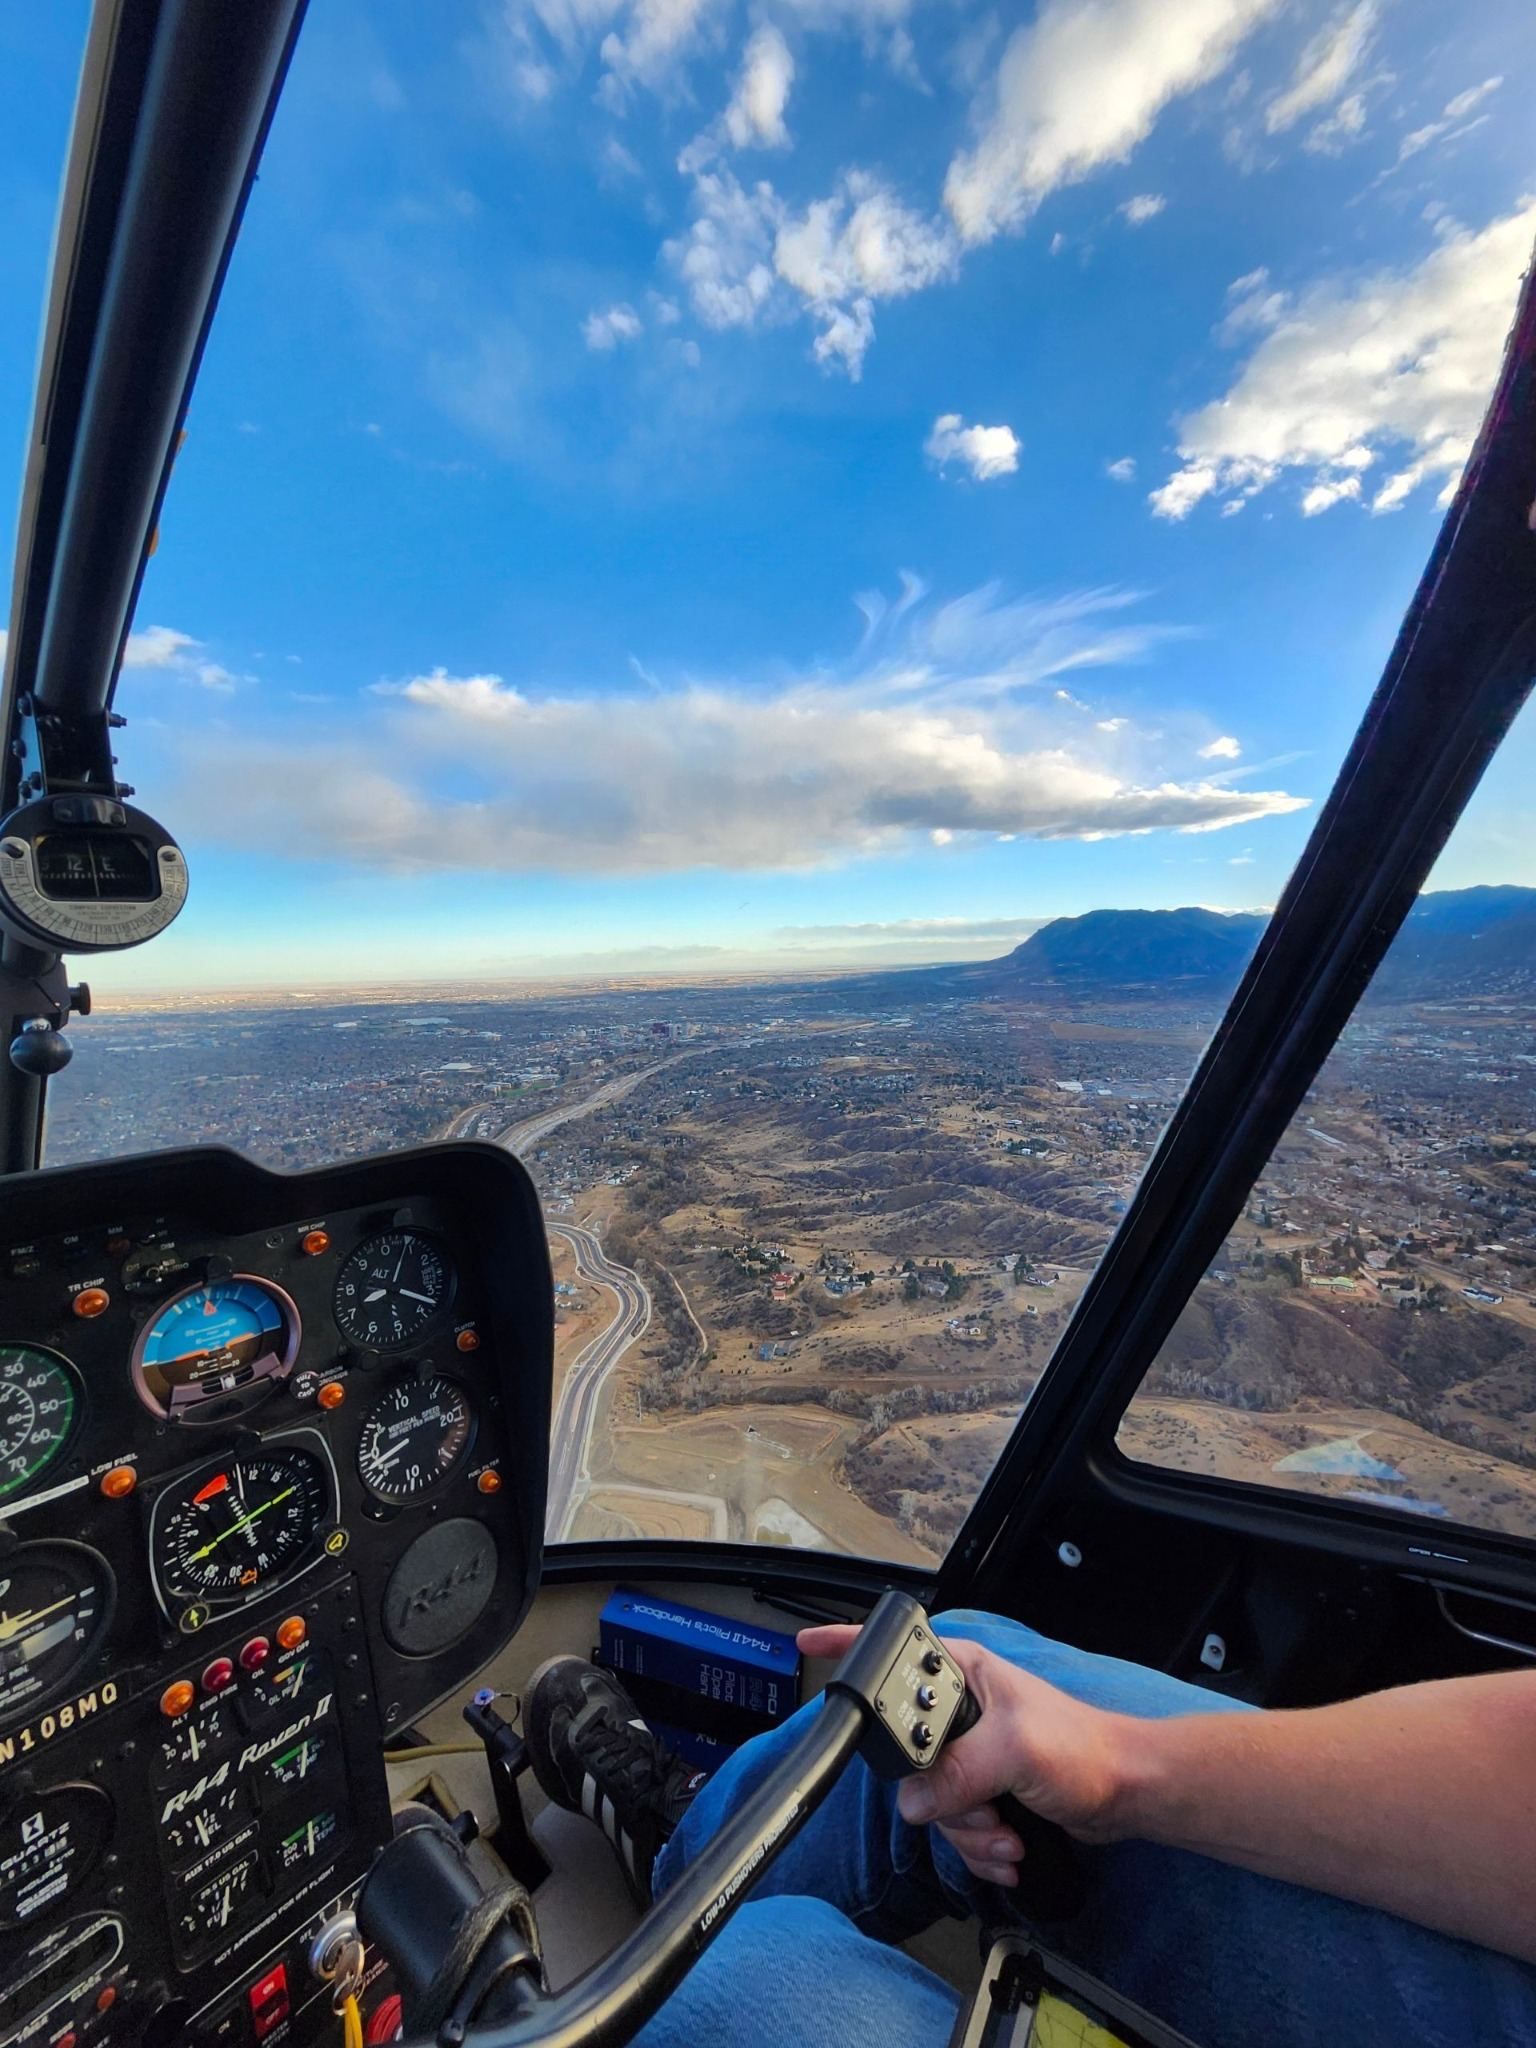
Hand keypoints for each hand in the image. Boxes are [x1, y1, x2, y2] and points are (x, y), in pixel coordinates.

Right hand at [799, 1625, 1131, 1888]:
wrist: (1127, 1795)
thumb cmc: (1085, 1749)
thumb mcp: (1015, 1750)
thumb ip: (957, 1771)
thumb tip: (914, 1801)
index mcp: (964, 1674)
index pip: (895, 1656)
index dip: (851, 1648)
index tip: (809, 1643)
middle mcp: (962, 1710)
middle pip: (906, 1757)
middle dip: (942, 1798)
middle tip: (980, 1805)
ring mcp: (970, 1754)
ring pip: (931, 1802)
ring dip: (968, 1832)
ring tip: (1007, 1831)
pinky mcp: (983, 1792)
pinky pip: (954, 1827)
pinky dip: (981, 1847)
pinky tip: (1011, 1846)